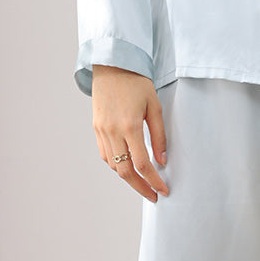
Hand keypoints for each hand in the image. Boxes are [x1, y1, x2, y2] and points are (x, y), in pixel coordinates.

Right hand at [91, 65, 168, 201]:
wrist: (113, 65)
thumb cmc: (137, 82)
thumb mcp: (155, 106)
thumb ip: (159, 135)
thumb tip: (162, 160)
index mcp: (129, 126)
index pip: (141, 164)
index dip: (153, 181)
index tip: (163, 190)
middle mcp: (112, 131)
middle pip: (125, 171)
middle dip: (140, 187)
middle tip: (153, 196)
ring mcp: (101, 130)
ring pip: (113, 165)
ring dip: (128, 178)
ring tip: (143, 183)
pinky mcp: (96, 128)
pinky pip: (105, 155)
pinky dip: (116, 165)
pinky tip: (127, 167)